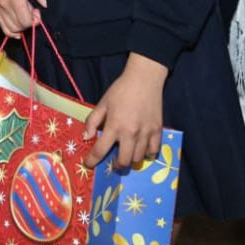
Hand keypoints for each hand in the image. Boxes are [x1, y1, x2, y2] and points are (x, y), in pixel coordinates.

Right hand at [0, 0, 45, 37]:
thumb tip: (45, 4)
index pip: (25, 21)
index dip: (34, 20)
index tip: (37, 10)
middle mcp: (5, 7)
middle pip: (18, 27)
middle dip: (29, 23)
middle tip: (33, 11)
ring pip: (10, 29)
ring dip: (20, 27)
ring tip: (25, 16)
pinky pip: (2, 26)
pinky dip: (10, 31)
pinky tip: (17, 30)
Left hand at [84, 53, 167, 169]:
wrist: (144, 79)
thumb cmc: (121, 90)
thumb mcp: (102, 103)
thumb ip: (92, 121)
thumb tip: (86, 137)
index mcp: (114, 126)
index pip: (100, 150)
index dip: (92, 161)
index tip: (88, 164)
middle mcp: (130, 133)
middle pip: (123, 161)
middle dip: (115, 166)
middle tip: (113, 162)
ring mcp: (146, 133)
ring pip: (138, 159)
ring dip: (130, 160)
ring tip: (126, 154)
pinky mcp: (157, 131)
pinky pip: (154, 151)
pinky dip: (147, 155)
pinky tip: (142, 150)